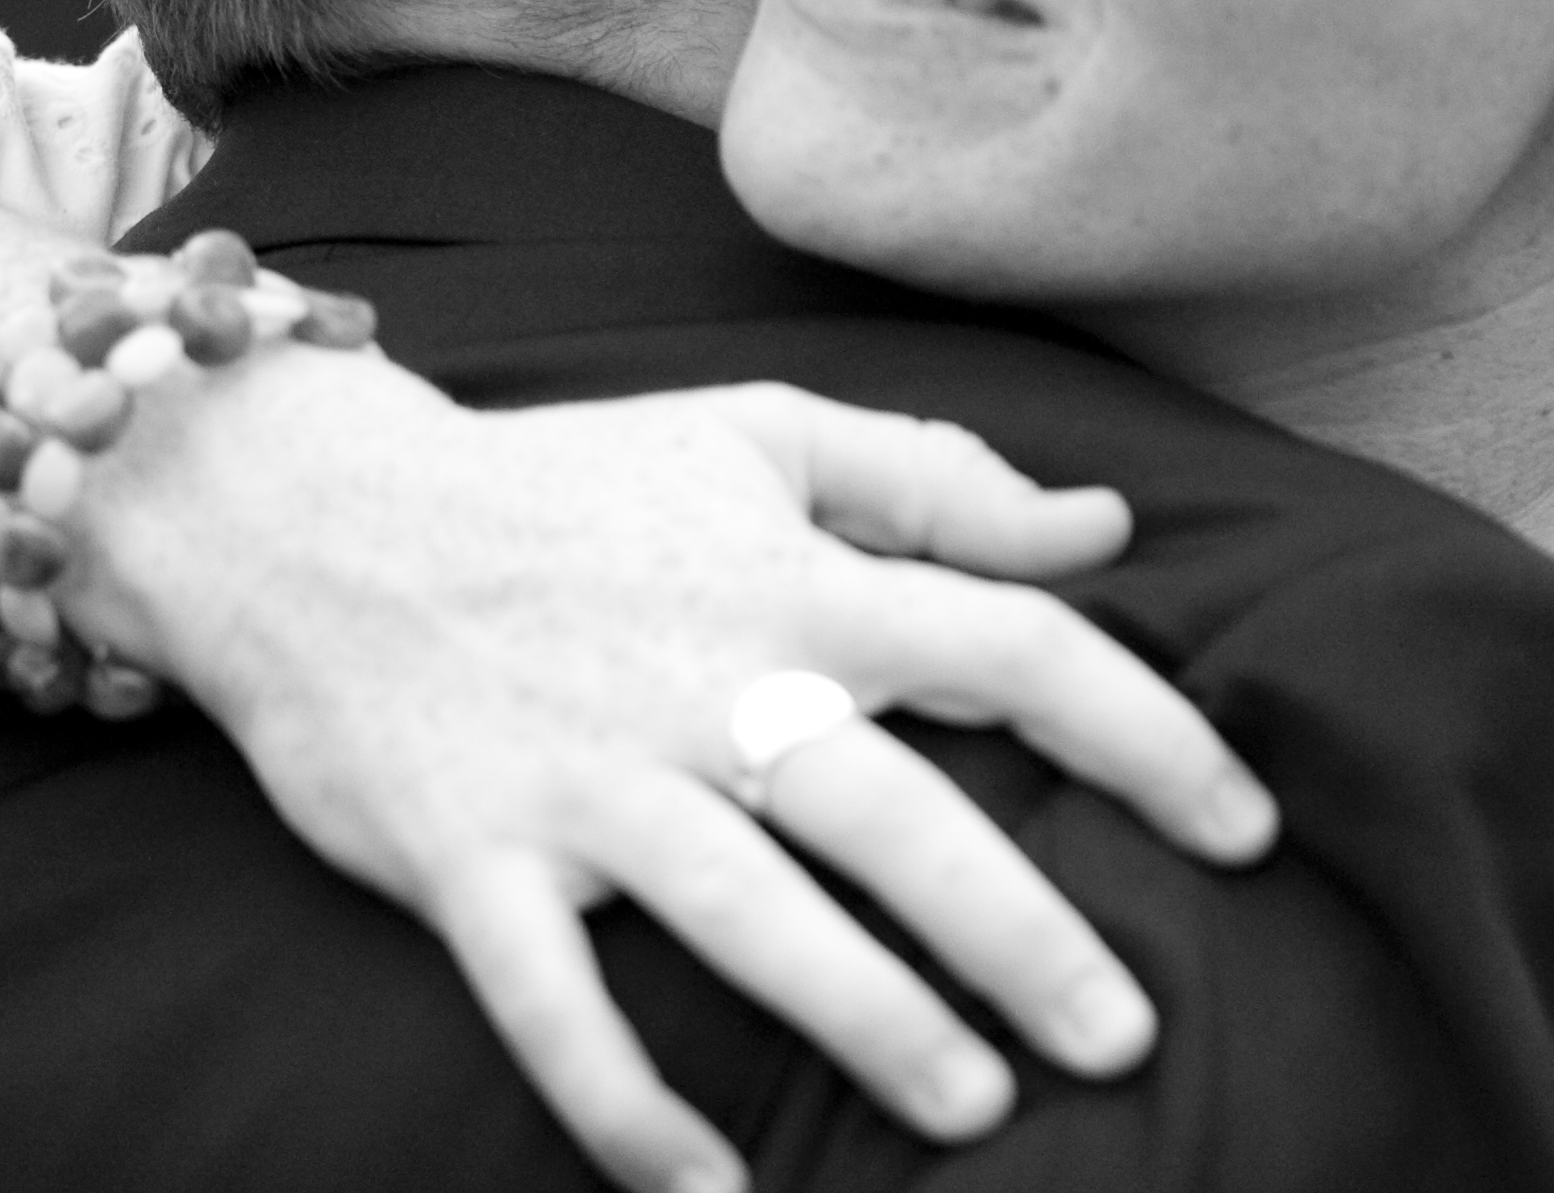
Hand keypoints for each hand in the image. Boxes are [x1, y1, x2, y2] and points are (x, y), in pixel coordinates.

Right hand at [62, 345, 1279, 1192]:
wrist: (306, 520)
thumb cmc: (560, 484)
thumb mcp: (751, 436)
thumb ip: (934, 478)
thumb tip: (1104, 528)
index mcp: (790, 580)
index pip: (1008, 645)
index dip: (1145, 733)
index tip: (1247, 829)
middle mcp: (701, 684)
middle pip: (894, 816)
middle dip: (1022, 934)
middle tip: (1128, 1036)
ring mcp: (581, 784)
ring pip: (749, 920)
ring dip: (869, 1022)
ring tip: (976, 1112)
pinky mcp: (467, 865)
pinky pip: (554, 1009)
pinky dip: (627, 1107)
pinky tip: (715, 1192)